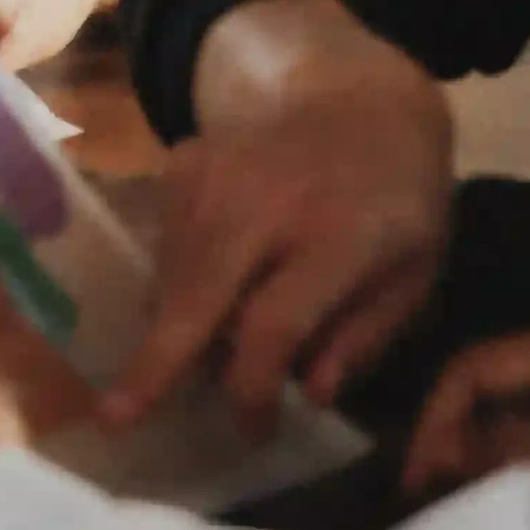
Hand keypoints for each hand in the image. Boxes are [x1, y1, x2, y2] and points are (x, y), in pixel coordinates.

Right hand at [102, 0, 454, 431]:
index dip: (254, 388)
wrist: (358, 101)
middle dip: (157, 363)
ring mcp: (213, 175)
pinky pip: (164, 246)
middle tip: (116, 417)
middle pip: (198, 296)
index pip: (273, 325)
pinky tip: (214, 290)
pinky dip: (177, 284)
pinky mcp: (181, 163)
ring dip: (179, 329)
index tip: (255, 428)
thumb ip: (366, 335)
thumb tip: (311, 393)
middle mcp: (266, 201)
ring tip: (214, 348)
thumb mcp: (414, 274)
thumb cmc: (397, 203)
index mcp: (340, 233)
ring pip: (173, 278)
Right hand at [401, 315, 529, 496]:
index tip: (420, 469)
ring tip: (461, 492)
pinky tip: (503, 484)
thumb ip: (521, 447)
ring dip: (483, 447)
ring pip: (508, 405)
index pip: (476, 366)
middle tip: (432, 488)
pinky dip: (513, 452)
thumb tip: (450, 449)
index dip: (438, 415)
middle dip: (456, 433)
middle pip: (488, 384)